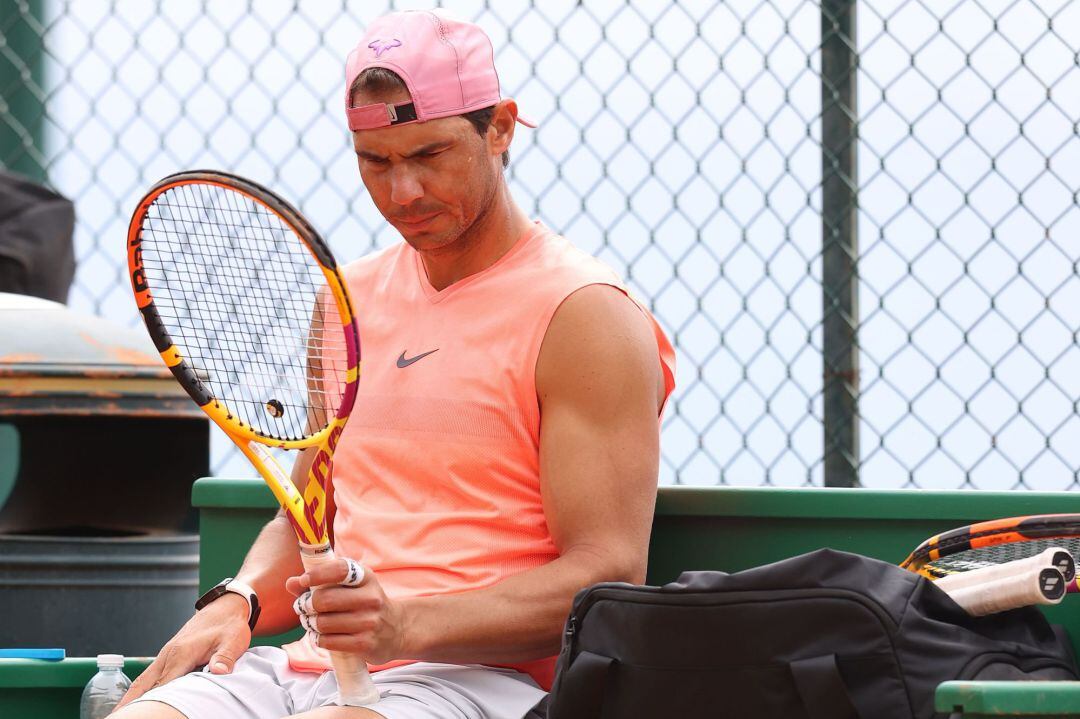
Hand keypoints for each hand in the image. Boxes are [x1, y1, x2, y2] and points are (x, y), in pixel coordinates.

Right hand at [113, 593, 251, 710]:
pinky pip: (150, 675)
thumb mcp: (233, 641)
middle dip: (129, 703)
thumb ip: (225, 657)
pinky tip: (136, 701)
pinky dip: (140, 689)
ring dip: (131, 697)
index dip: (150, 703)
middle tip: (115, 718)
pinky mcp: (169, 656)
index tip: (140, 715)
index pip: (161, 686)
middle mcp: (168, 655)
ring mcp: (166, 655)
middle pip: (143, 685)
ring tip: (119, 714)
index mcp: (181, 654)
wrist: (224, 608)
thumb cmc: (229, 626)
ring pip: (143, 680)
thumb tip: (220, 672)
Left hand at [286, 559, 406, 664]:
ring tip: (312, 623)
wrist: (397, 629)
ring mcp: (369, 622)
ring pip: (323, 623)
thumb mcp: (352, 587)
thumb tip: (291, 583)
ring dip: (311, 624)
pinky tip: (322, 636)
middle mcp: (370, 598)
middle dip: (306, 605)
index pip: (339, 570)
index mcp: (366, 578)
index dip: (317, 574)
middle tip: (304, 608)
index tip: (303, 581)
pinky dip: (319, 639)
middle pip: (324, 599)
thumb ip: (321, 583)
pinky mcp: (365, 643)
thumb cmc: (366, 604)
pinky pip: (329, 641)